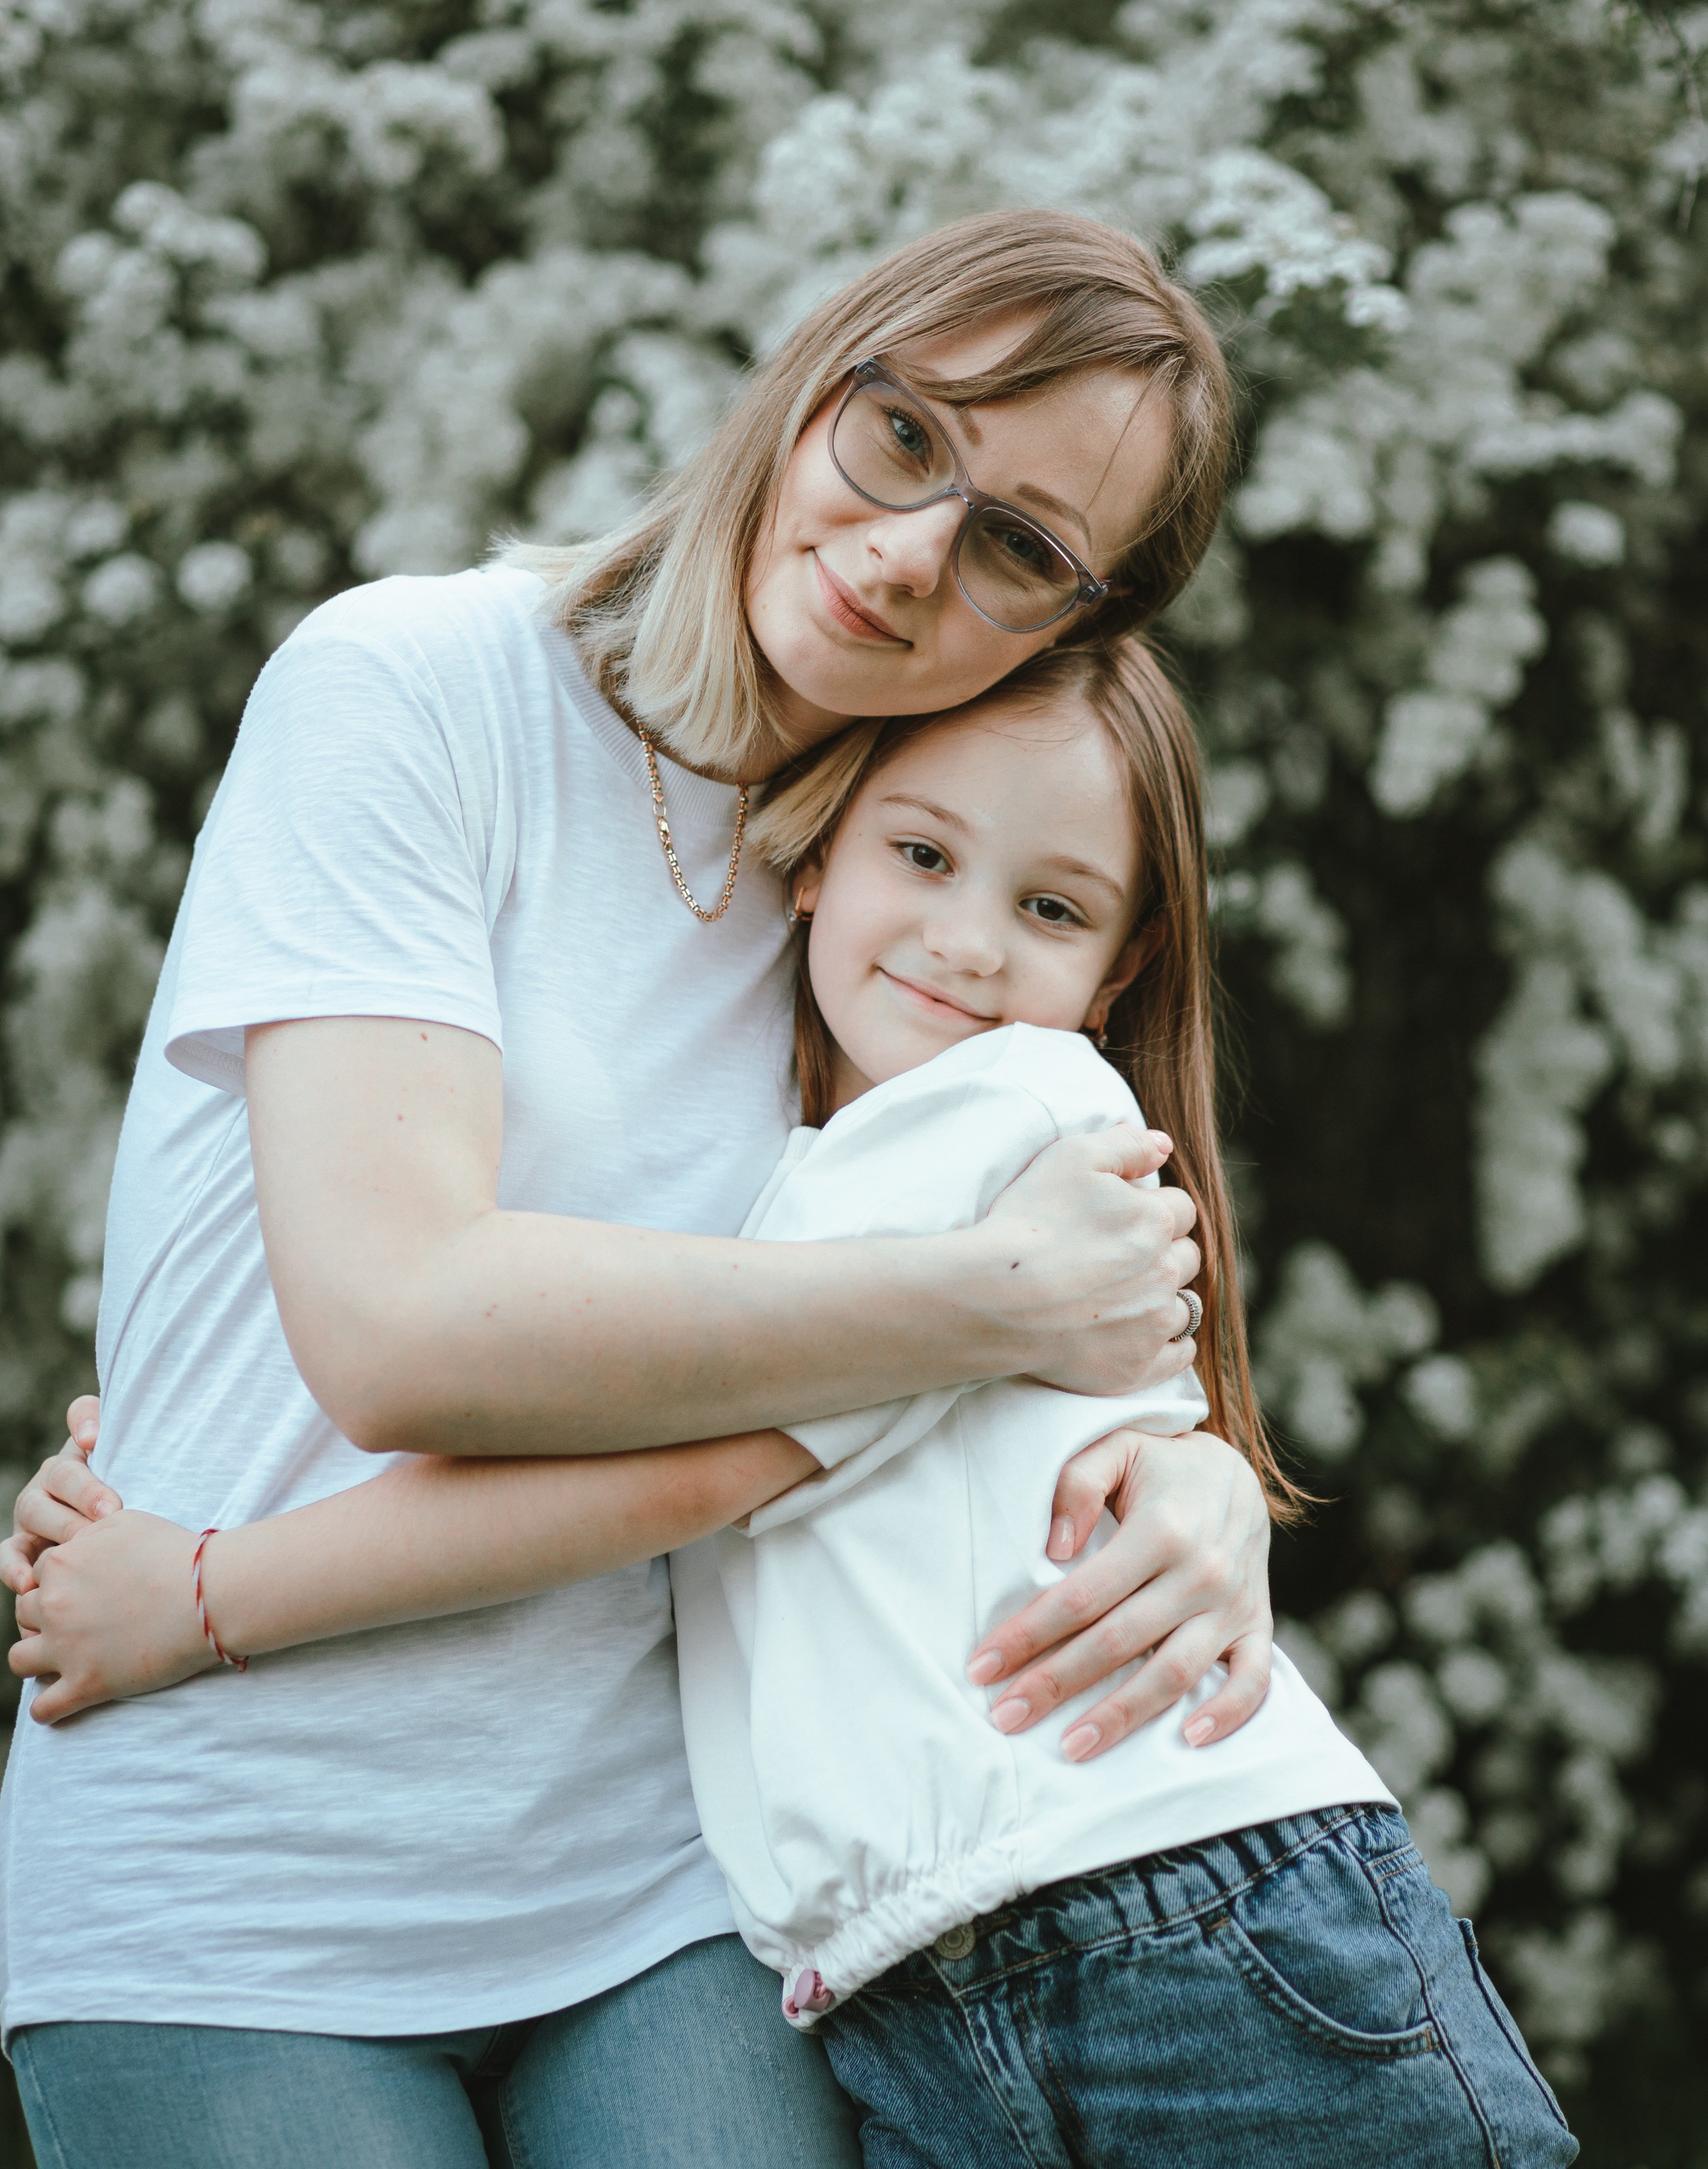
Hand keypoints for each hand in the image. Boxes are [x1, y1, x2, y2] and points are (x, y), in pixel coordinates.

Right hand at [0, 1396, 118, 1598]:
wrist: (124, 1540)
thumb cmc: (138, 1497)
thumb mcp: (142, 1468)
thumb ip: (129, 1438)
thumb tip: (90, 1437)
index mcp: (85, 1446)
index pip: (82, 1416)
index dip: (86, 1423)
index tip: (93, 1440)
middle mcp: (53, 1475)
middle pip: (61, 1475)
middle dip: (86, 1493)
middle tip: (112, 1511)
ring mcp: (34, 1510)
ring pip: (35, 1511)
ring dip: (60, 1527)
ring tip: (81, 1541)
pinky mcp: (22, 1544)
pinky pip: (10, 1553)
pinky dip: (14, 1568)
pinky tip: (28, 1581)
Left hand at [10, 1509, 212, 1721]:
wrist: (210, 1594)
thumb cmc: (175, 1553)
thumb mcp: (126, 1522)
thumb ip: (88, 1533)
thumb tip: (76, 1545)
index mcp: (61, 1564)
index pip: (39, 1574)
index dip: (61, 1581)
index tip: (85, 1589)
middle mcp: (54, 1606)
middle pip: (24, 1614)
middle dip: (45, 1617)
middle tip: (77, 1621)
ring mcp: (66, 1648)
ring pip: (19, 1660)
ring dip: (36, 1658)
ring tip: (61, 1659)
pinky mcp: (86, 1684)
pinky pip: (44, 1708)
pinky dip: (48, 1708)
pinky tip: (64, 1701)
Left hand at [966, 1429, 1271, 1759]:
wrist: (1235, 1475)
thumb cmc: (1158, 1466)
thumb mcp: (1116, 1448)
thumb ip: (1078, 1483)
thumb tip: (1055, 1546)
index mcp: (1161, 1529)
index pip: (1082, 1595)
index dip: (1029, 1634)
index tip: (983, 1666)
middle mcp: (1201, 1572)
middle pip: (1118, 1642)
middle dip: (1056, 1684)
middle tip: (1006, 1716)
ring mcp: (1233, 1605)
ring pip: (1175, 1673)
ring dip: (1122, 1716)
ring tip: (1071, 1748)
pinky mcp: (1257, 1625)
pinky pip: (1254, 1681)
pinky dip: (1227, 1714)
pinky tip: (1188, 1740)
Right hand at [981, 1125, 1200, 1395]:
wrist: (996, 1297)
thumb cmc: (1029, 1222)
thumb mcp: (1072, 1157)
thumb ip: (1126, 1144)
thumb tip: (1164, 1145)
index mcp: (1156, 1220)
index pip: (1180, 1208)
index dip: (1154, 1208)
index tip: (1125, 1218)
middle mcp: (1166, 1272)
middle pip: (1187, 1257)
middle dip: (1165, 1252)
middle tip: (1125, 1256)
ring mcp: (1154, 1323)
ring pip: (1186, 1306)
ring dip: (1166, 1298)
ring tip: (1129, 1297)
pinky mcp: (1138, 1366)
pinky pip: (1179, 1355)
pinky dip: (1169, 1345)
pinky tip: (1144, 1334)